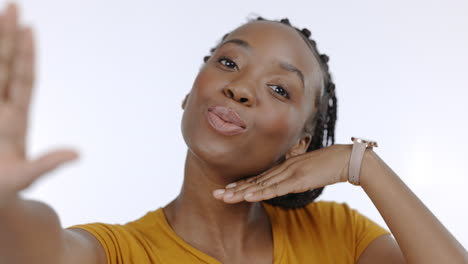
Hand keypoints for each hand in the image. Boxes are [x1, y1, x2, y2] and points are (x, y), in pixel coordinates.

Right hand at [0, 3, 77, 206]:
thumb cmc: (8, 190)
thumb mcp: (27, 177)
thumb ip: (48, 164)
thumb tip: (77, 154)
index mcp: (16, 121)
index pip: (23, 80)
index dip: (26, 55)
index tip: (30, 28)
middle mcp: (2, 110)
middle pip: (4, 66)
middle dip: (7, 37)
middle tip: (14, 5)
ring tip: (3, 15)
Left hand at [212, 144, 351, 202]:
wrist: (346, 159)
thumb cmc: (329, 164)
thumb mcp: (308, 171)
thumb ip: (295, 176)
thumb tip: (287, 182)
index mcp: (284, 167)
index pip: (259, 178)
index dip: (242, 184)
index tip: (227, 189)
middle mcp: (283, 169)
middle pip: (255, 181)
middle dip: (235, 188)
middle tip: (216, 193)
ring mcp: (289, 173)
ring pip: (261, 185)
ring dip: (241, 192)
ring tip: (224, 196)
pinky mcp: (298, 179)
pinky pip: (276, 188)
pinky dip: (260, 193)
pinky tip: (247, 196)